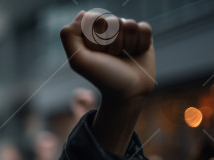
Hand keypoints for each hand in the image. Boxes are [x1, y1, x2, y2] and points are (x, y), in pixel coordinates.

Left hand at [61, 11, 154, 153]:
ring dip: (127, 45)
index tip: (96, 54)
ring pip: (130, 24)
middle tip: (111, 58)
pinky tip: (136, 54)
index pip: (95, 19)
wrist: (127, 91)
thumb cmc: (102, 77)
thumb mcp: (78, 60)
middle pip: (114, 21)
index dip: (97, 38)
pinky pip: (144, 28)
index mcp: (91, 33)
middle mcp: (108, 30)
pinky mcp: (143, 35)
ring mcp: (126, 32)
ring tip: (124, 57)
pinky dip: (141, 44)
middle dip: (113, 43)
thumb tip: (83, 13)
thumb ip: (70, 36)